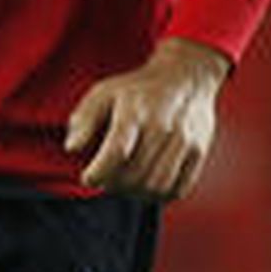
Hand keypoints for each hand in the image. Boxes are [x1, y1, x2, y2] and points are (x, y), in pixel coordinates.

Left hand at [64, 36, 229, 200]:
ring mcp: (184, 140)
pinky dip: (160, 195)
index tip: (88, 179)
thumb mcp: (103, 92)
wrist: (185, 76)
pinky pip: (179, 189)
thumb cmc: (137, 89)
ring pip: (157, 186)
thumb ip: (84, 119)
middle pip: (135, 174)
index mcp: (134, 111)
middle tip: (105, 181)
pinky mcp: (199, 151)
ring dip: (135, 194)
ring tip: (125, 185)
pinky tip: (147, 186)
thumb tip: (71, 148)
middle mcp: (162, 126)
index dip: (99, 172)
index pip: (116, 151)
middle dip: (114, 185)